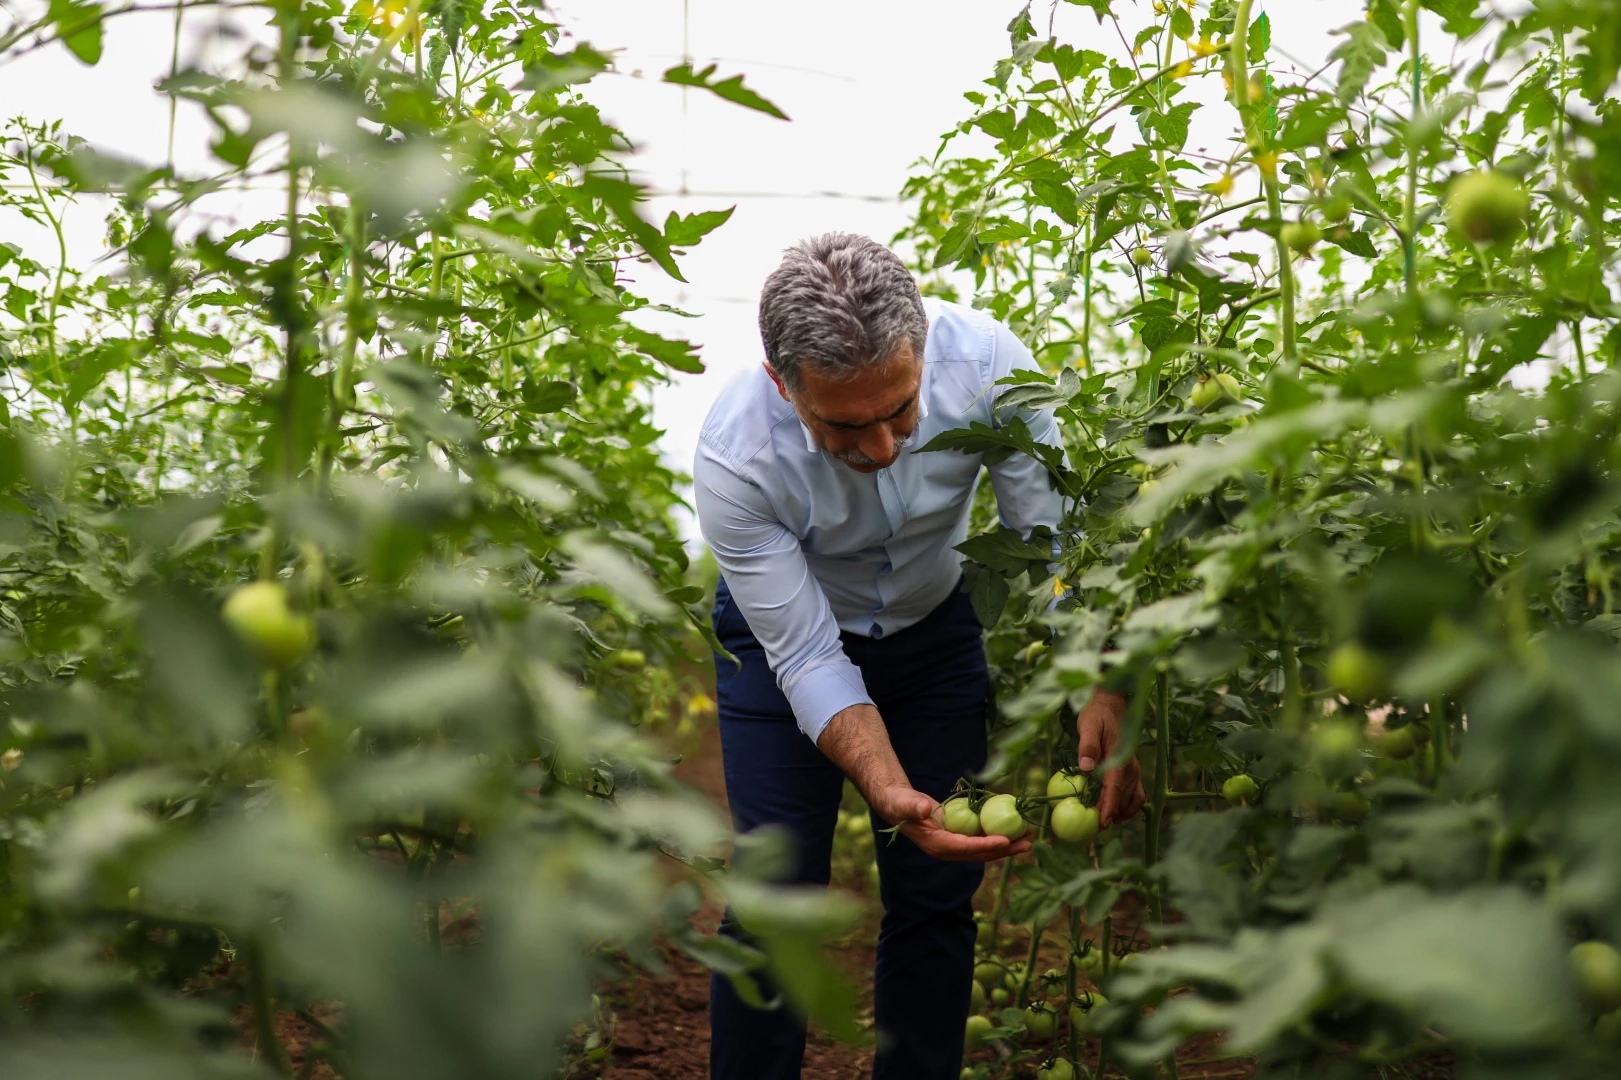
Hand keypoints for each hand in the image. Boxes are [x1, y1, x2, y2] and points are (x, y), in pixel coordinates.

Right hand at [869, 785, 1032, 862]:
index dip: (985, 845)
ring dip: (1007, 845)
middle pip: (981, 853)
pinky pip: (982, 838)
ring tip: (1029, 837)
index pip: (965, 848)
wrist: (899, 806)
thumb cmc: (901, 803)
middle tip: (1027, 843)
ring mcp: (955, 845)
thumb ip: (914, 806)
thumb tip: (926, 809)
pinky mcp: (959, 837)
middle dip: (1005, 850)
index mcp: (937, 845)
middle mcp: (949, 850)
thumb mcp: (905, 803)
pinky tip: (1014, 828)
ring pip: (985, 848)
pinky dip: (998, 834)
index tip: (1005, 840)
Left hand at [1076, 688, 1145, 827]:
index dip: (1109, 807)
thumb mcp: (1088, 724)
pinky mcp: (1132, 771)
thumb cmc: (1097, 715)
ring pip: (1133, 798)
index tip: (1102, 823)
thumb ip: (1088, 746)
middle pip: (1124, 797)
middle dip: (1113, 815)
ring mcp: (1134, 770)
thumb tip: (1085, 769)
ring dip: (1121, 812)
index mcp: (1120, 757)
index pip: (1115, 787)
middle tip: (1096, 830)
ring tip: (1105, 823)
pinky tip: (1115, 813)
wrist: (1111, 706)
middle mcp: (1131, 767)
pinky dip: (1128, 806)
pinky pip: (1135, 793)